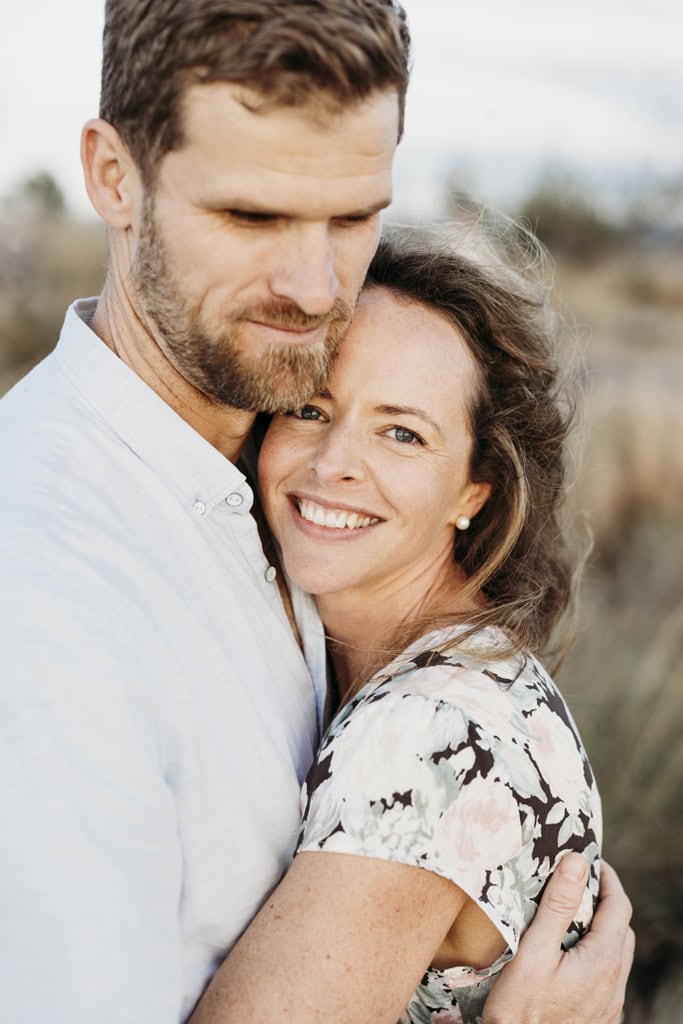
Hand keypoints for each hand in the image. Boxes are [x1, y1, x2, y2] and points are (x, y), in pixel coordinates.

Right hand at [483, 854, 634, 1023]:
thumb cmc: (521, 1009)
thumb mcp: (534, 950)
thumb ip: (558, 906)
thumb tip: (577, 863)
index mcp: (603, 961)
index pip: (619, 906)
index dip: (608, 878)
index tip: (592, 860)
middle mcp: (614, 983)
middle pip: (622, 929)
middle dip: (605, 901)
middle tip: (579, 884)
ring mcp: (609, 1003)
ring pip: (616, 954)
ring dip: (602, 929)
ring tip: (572, 916)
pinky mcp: (599, 1017)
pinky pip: (607, 976)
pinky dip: (596, 954)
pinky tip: (569, 956)